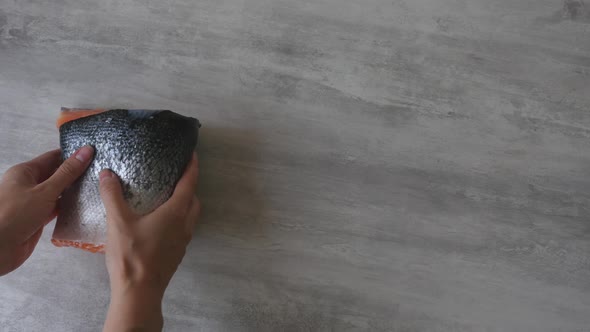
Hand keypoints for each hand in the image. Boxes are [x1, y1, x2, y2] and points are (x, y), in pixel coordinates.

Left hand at [0, 146, 93, 275]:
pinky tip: (86, 205)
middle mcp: (28, 184)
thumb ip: (67, 172)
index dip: (73, 154)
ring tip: (99, 186)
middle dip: (76, 173)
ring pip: (58, 192)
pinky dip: (69, 206)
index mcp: (25, 172)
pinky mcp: (38, 218)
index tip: (96, 153)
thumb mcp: (45, 190)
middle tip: (102, 171)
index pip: (53, 157)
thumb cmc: (17, 214)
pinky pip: (57, 208)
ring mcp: (33, 202)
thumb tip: (87, 150)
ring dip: (74, 191)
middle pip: (56, 174)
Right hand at [100, 153, 199, 331]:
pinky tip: (159, 223)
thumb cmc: (131, 255)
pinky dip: (177, 220)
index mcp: (175, 213)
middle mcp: (184, 225)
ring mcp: (182, 241)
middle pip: (194, 200)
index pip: (189, 184)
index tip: (192, 155)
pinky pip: (183, 230)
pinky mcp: (177, 253)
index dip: (192, 167)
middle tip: (176, 177)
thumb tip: (107, 174)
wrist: (139, 291)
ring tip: (167, 198)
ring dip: (185, 205)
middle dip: (189, 187)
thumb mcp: (118, 222)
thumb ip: (113, 196)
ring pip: (190, 216)